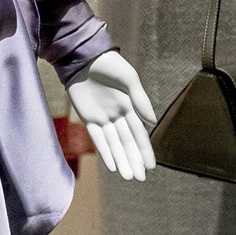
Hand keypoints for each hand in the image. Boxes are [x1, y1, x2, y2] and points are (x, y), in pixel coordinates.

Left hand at [67, 50, 157, 179]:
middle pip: (127, 142)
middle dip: (134, 160)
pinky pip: (97, 138)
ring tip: (127, 177)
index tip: (151, 166)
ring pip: (113, 143)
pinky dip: (104, 151)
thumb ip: (140, 99)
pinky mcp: (87, 117)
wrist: (83, 55)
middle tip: (140, 179)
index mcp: (130, 106)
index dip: (145, 149)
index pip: (139, 133)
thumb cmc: (109, 63)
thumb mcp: (129, 78)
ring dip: (120, 160)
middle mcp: (117, 114)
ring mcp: (102, 117)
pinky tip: (111, 165)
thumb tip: (152, 122)